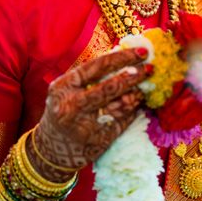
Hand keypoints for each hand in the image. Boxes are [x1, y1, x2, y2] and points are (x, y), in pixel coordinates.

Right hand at [32, 48, 150, 177]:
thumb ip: (88, 75)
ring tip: (145, 87)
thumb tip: (123, 57)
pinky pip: (122, 122)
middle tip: (150, 68)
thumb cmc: (63, 110)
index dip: (122, 58)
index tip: (141, 52)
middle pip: (110, 87)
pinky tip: (138, 103)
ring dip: (136, 94)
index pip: (97, 67)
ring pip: (119, 106)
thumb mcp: (66, 89)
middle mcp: (71, 106)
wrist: (51, 148)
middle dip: (134, 76)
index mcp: (63, 86)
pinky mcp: (97, 141)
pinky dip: (132, 111)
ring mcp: (84, 126)